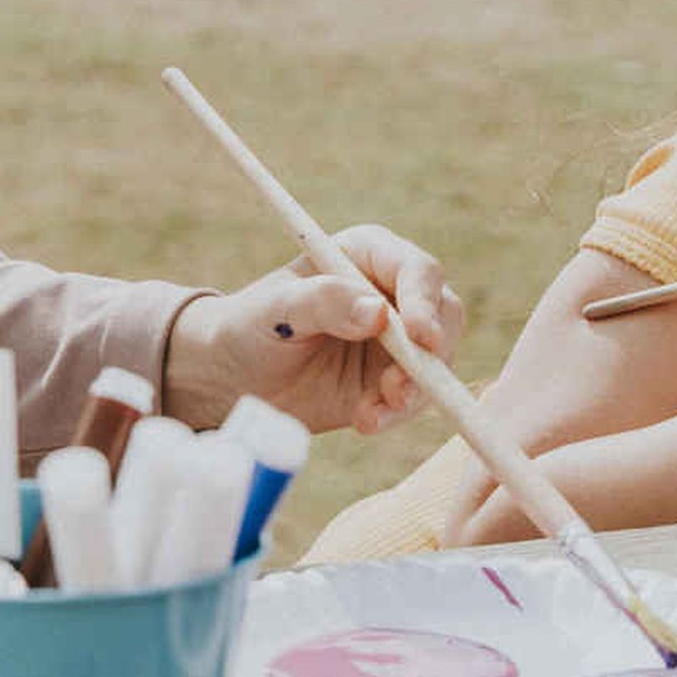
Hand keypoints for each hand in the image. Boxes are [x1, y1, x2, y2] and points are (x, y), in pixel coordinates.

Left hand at [165, 226, 463, 434]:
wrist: (233, 379)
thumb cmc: (249, 326)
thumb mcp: (276, 309)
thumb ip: (323, 302)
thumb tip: (378, 312)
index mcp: (366, 256)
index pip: (416, 270)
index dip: (423, 301)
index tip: (416, 336)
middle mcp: (391, 293)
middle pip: (442, 314)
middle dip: (431, 352)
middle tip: (400, 384)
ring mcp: (397, 340)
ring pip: (437, 360)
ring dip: (414, 389)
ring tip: (374, 410)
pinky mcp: (391, 381)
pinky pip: (415, 397)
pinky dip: (397, 412)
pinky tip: (365, 420)